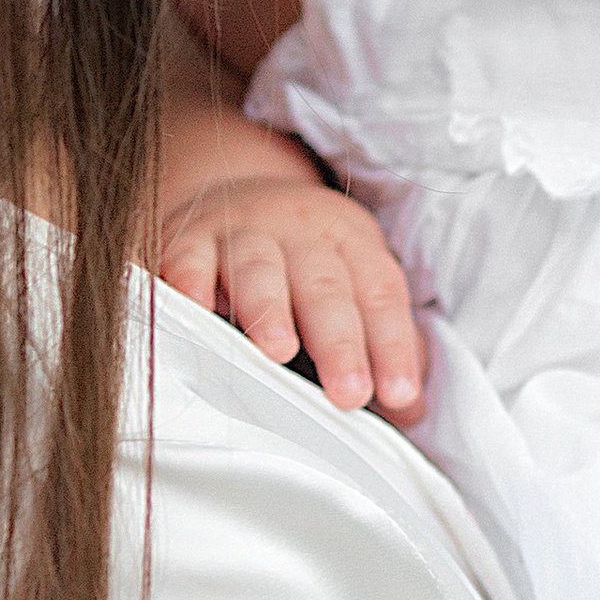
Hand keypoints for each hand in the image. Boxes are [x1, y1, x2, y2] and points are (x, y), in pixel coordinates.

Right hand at [155, 167, 426, 418]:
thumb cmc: (307, 261)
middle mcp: (300, 232)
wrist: (242, 190)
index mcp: (351, 244)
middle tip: (349, 394)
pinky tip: (196, 314)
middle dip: (339, 342)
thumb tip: (411, 408)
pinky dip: (189, 286)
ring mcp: (242, 232)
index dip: (392, 346)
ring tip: (278, 351)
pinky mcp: (189, 239)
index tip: (400, 396)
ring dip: (268, 309)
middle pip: (325, 286)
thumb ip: (385, 344)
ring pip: (258, 267)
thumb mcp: (355, 284)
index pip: (380, 294)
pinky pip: (188, 260)